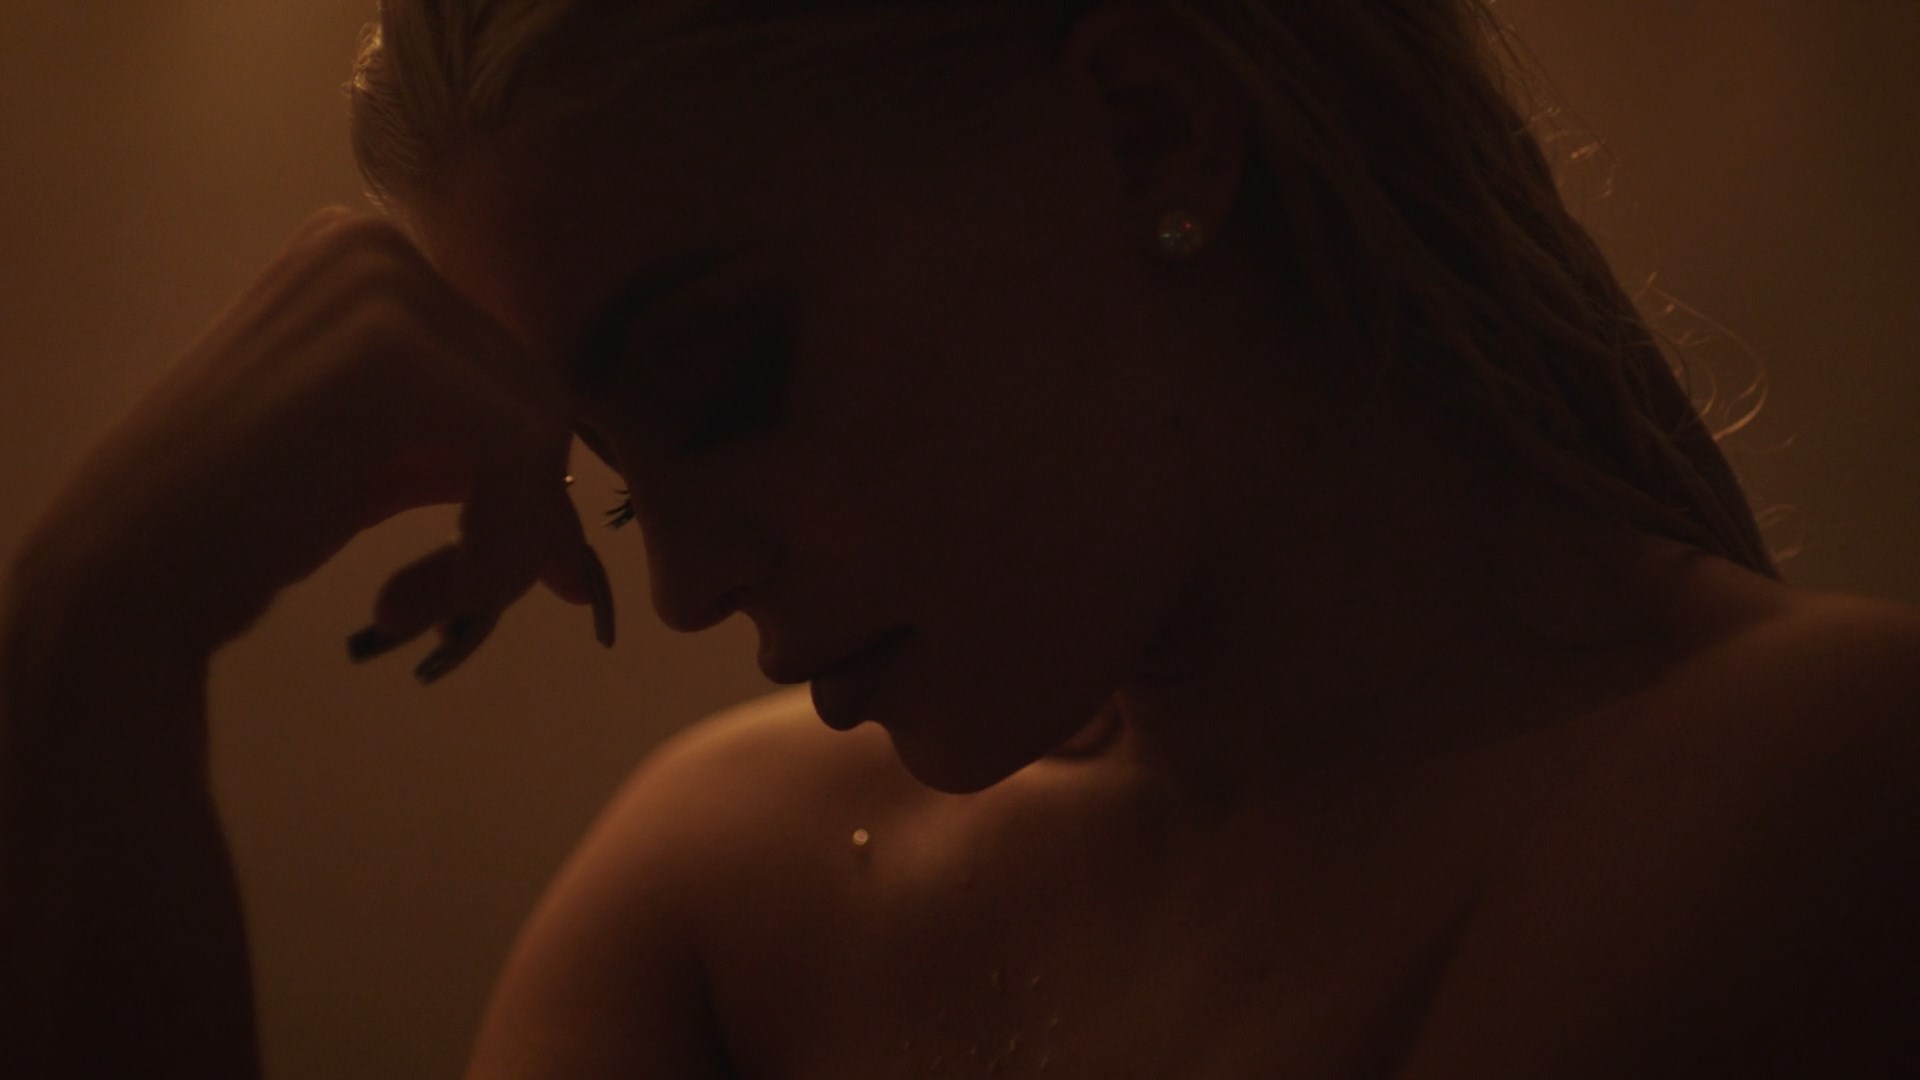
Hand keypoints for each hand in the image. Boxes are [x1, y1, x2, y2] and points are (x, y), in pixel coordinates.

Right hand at [10, 206, 611, 680]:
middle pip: (541, 394)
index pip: (514, 368)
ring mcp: (381, 285)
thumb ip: (476, 461)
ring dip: (512, 544)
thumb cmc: (244, 521)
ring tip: (432, 607)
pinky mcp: (392, 351)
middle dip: (522, 519)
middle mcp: (377, 243)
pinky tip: (418, 599)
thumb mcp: (383, 461)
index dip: (521, 484)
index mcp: (371, 254)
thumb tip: (586, 559)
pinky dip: (500, 545)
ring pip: (545, 427)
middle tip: (453, 604)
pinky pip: (524, 453)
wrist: (127, 572)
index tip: (478, 574)